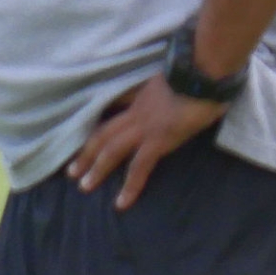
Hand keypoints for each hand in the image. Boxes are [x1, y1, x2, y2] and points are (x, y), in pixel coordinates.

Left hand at [66, 75, 225, 210]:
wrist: (203, 71)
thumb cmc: (198, 72)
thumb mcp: (174, 75)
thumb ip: (167, 83)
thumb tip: (174, 85)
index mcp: (141, 95)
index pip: (114, 108)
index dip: (100, 122)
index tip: (87, 135)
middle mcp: (137, 111)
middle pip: (104, 132)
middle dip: (87, 152)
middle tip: (72, 170)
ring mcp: (144, 126)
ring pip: (112, 149)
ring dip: (97, 168)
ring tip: (85, 186)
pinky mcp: (158, 140)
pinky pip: (139, 166)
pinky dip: (130, 186)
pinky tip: (122, 202)